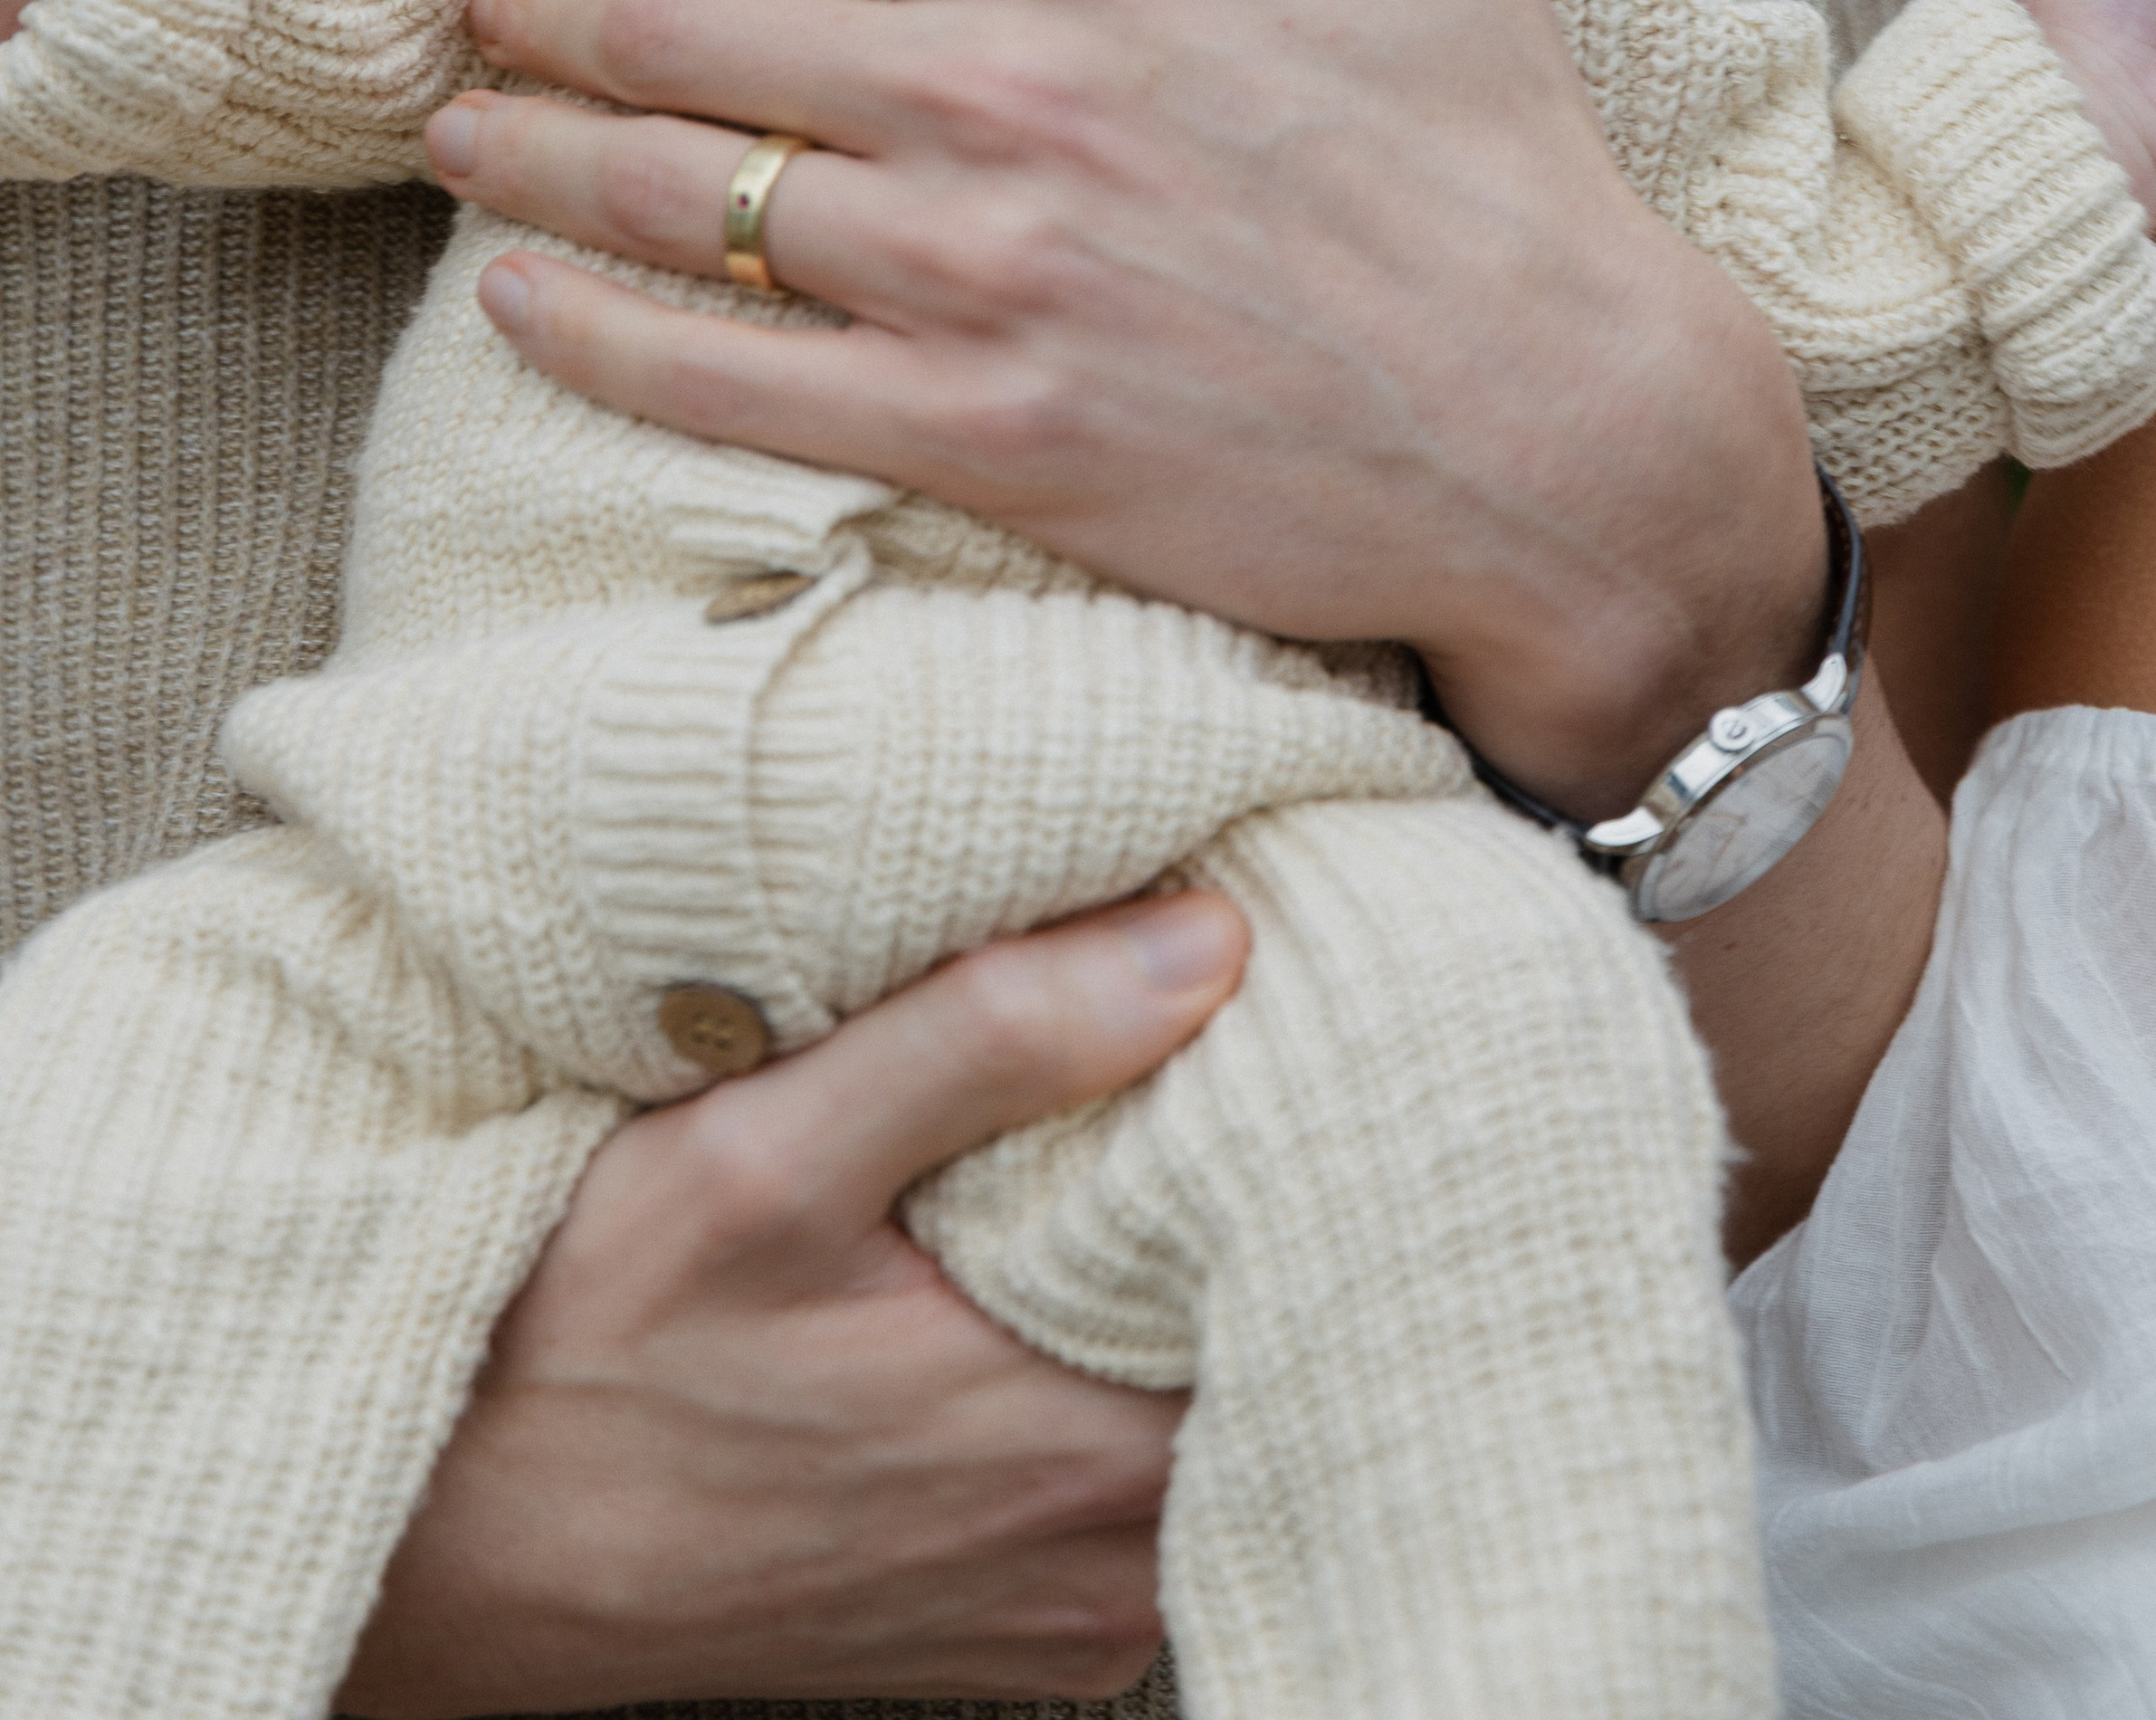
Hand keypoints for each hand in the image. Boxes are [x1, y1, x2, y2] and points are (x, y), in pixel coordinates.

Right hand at [339, 889, 1244, 1717]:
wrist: (425, 1538)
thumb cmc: (565, 1356)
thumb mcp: (756, 1156)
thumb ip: (986, 1041)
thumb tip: (1203, 943)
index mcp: (1072, 1449)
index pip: (1307, 1279)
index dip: (1312, 1137)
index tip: (1293, 1018)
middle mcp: (1098, 1564)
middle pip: (1274, 1346)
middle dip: (1259, 1195)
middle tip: (1230, 1046)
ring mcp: (1060, 1613)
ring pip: (1213, 1416)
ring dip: (1184, 1284)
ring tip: (1144, 1138)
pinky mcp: (1013, 1630)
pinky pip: (1138, 1486)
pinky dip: (1126, 1369)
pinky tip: (1060, 1268)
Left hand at [424, 0, 1826, 820]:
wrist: (1569, 435)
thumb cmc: (1500, 148)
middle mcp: (1002, 95)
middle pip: (682, 25)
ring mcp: (977, 279)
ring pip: (672, 197)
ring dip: (527, 154)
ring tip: (457, 129)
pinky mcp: (978, 441)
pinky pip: (721, 383)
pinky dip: (586, 339)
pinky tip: (512, 301)